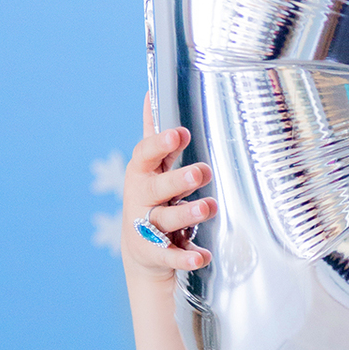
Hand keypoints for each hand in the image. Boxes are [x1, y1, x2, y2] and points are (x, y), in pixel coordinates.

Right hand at [122, 93, 217, 277]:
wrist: (140, 250)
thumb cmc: (152, 197)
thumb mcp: (150, 166)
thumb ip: (154, 135)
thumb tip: (150, 92)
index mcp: (142, 174)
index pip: (146, 155)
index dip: (160, 144)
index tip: (178, 133)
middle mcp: (142, 199)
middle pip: (158, 187)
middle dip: (179, 179)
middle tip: (202, 172)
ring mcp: (147, 227)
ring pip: (166, 220)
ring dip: (187, 213)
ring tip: (208, 207)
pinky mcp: (157, 254)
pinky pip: (171, 256)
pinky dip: (186, 257)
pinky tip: (203, 256)